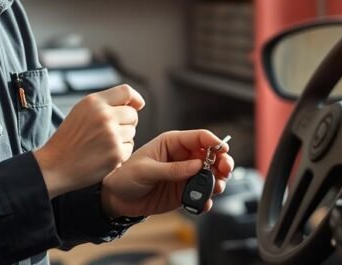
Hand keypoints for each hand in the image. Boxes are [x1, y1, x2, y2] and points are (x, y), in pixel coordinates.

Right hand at [34, 84, 143, 197]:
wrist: (54, 165)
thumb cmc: (68, 139)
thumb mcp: (81, 111)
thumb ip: (104, 104)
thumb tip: (136, 104)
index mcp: (93, 102)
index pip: (126, 91)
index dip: (135, 98)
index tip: (137, 106)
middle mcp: (104, 116)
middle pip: (132, 114)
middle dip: (126, 122)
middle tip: (110, 132)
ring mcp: (111, 135)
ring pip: (132, 132)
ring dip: (122, 138)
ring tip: (102, 144)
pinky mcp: (115, 154)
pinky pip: (129, 148)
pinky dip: (120, 153)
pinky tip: (103, 155)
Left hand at [100, 130, 234, 217]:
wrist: (116, 199)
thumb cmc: (125, 176)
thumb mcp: (146, 170)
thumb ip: (172, 169)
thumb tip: (198, 165)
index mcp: (172, 143)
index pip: (199, 138)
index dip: (214, 142)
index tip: (223, 150)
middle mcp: (183, 157)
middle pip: (212, 156)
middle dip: (222, 162)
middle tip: (225, 171)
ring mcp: (185, 175)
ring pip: (211, 175)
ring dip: (217, 181)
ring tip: (214, 188)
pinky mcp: (184, 193)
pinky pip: (202, 195)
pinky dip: (206, 199)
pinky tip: (202, 203)